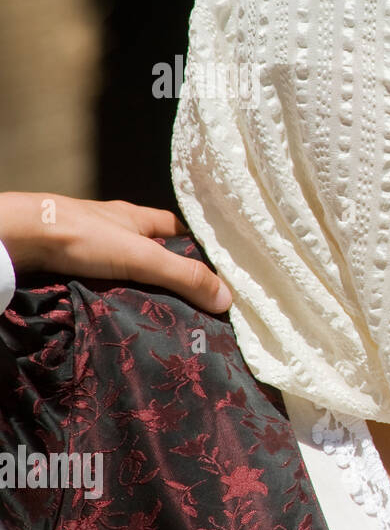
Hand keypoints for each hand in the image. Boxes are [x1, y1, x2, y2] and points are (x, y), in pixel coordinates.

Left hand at [0, 192, 231, 313]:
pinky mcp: (67, 260)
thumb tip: (227, 298)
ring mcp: (88, 243)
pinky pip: (97, 277)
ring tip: (152, 311)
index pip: (175, 229)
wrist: (22, 236)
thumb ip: (184, 277)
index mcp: (137, 217)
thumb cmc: (83, 235)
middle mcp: (113, 227)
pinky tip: (114, 308)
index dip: (193, 248)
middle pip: (150, 248)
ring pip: (122, 264)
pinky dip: (108, 291)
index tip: (208, 271)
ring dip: (135, 283)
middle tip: (183, 299)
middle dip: (165, 270)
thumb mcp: (144, 258)